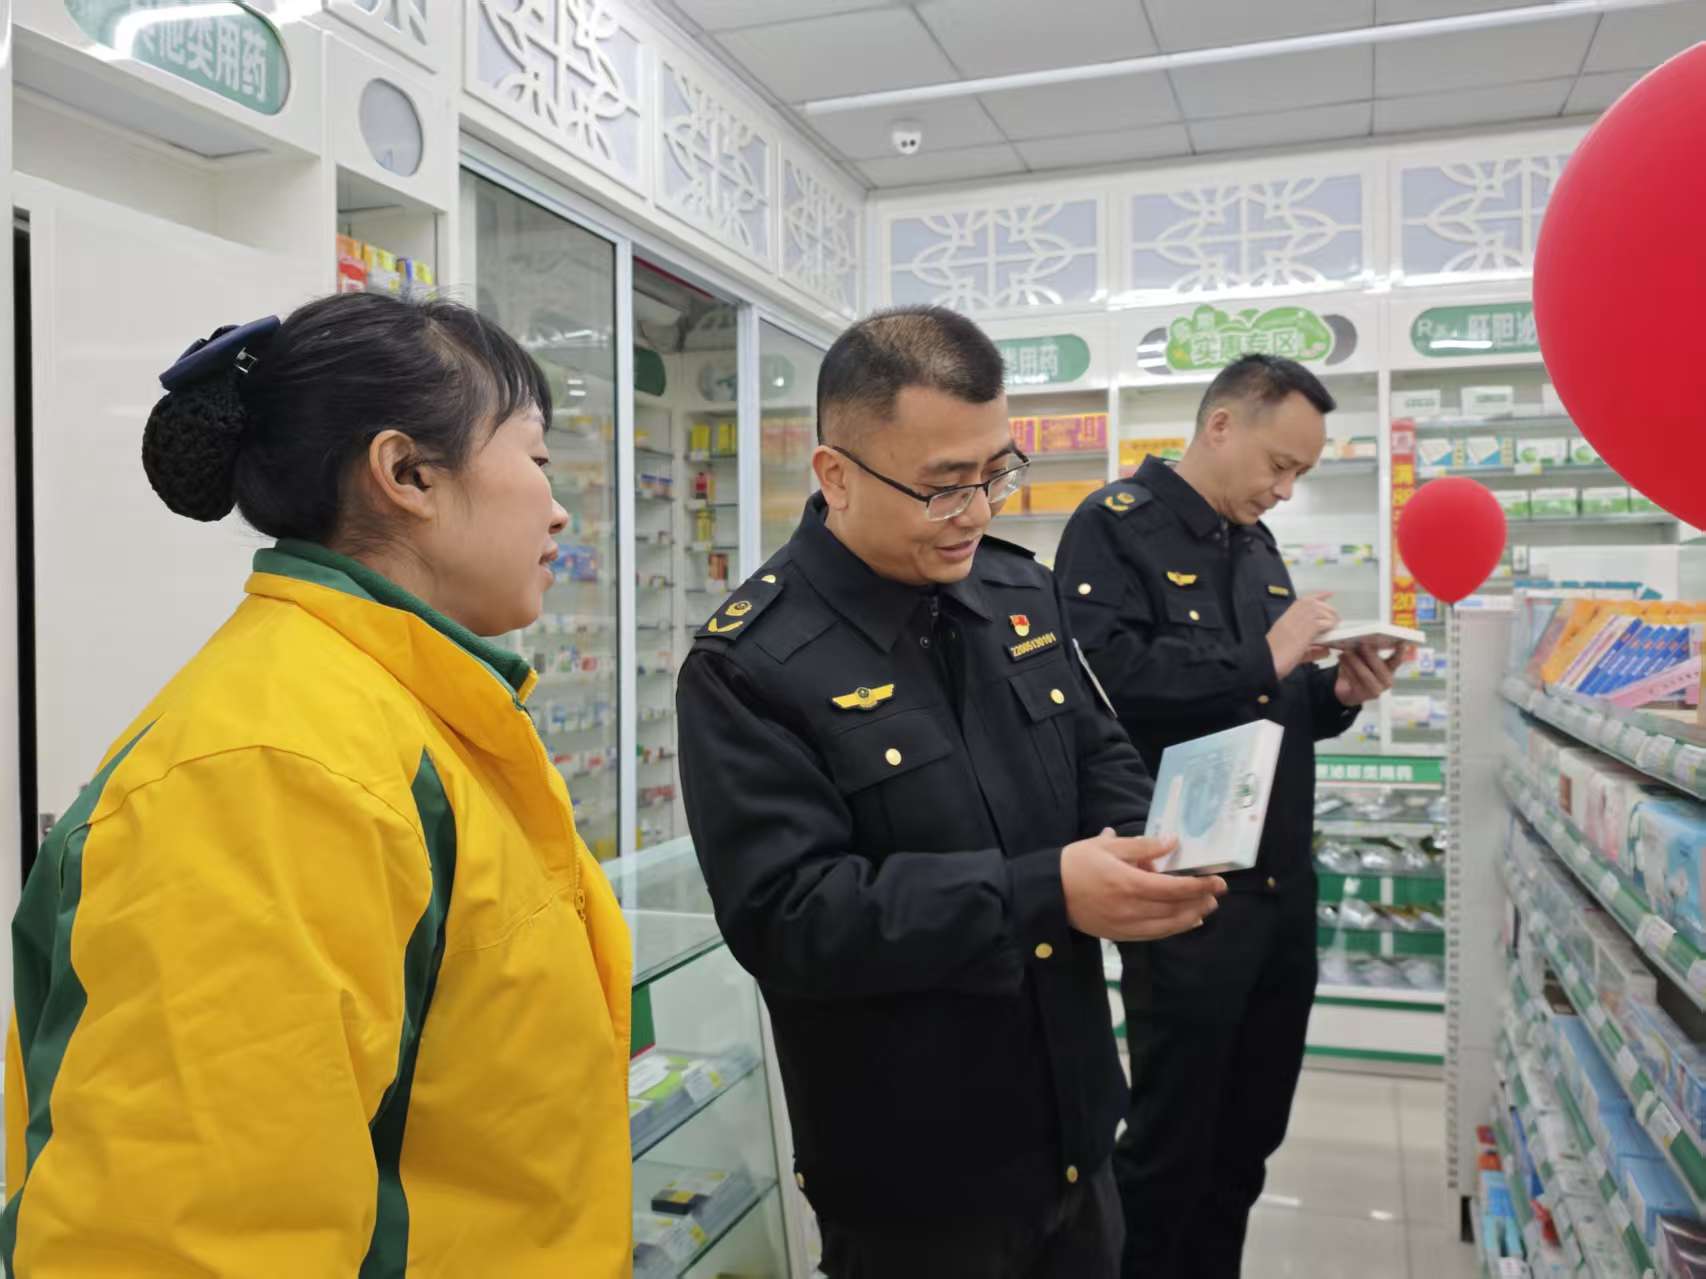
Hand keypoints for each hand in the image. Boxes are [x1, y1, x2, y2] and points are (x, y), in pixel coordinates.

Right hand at [1061, 828, 1226, 942]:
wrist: (1048, 892)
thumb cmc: (1077, 864)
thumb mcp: (1107, 846)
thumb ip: (1143, 846)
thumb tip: (1173, 842)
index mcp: (1127, 882)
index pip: (1173, 888)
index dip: (1199, 886)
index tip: (1218, 882)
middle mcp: (1129, 908)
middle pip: (1174, 909)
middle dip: (1199, 902)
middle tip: (1216, 894)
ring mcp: (1124, 925)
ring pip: (1167, 926)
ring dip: (1190, 918)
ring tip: (1205, 908)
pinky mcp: (1119, 935)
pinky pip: (1153, 935)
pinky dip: (1173, 929)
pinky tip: (1185, 922)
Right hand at [1266, 593, 1339, 679]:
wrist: (1266, 660)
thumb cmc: (1273, 658)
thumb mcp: (1292, 651)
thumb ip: (1310, 650)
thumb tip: (1326, 650)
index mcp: (1285, 618)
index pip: (1303, 601)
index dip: (1318, 596)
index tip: (1329, 594)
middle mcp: (1292, 616)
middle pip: (1315, 603)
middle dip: (1328, 609)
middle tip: (1335, 620)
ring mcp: (1300, 621)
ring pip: (1321, 611)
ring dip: (1330, 618)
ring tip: (1334, 627)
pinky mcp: (1307, 628)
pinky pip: (1323, 622)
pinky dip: (1329, 626)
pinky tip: (1331, 632)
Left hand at [1335, 642, 1410, 706]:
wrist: (1349, 691)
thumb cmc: (1360, 669)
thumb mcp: (1365, 659)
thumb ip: (1368, 650)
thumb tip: (1365, 639)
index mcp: (1390, 670)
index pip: (1397, 661)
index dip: (1400, 652)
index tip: (1402, 642)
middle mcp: (1387, 681)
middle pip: (1379, 667)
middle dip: (1370, 654)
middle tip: (1362, 644)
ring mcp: (1376, 690)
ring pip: (1364, 674)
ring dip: (1354, 661)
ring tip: (1346, 651)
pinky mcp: (1363, 695)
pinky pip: (1354, 680)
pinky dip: (1347, 668)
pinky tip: (1341, 659)